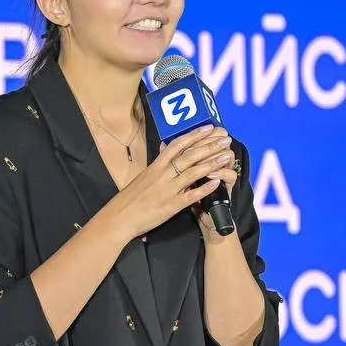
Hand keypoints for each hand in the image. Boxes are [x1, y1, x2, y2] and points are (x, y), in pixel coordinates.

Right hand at [106, 125, 234, 241]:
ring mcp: (167, 190)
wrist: (119, 217)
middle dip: (209, 146)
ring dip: (212, 163)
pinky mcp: (171, 206)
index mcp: (156, 166)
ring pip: (193, 172)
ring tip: (226, 156)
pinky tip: (217, 182)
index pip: (177, 145)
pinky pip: (191, 196)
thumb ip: (158, 162)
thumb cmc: (131, 198)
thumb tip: (164, 146)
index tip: (208, 128)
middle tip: (225, 138)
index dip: (194, 135)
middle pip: (189, 155)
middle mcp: (162, 175)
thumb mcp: (144, 175)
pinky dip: (204, 188)